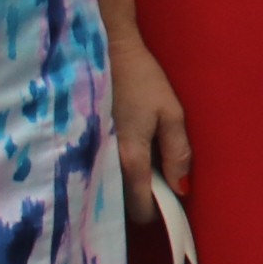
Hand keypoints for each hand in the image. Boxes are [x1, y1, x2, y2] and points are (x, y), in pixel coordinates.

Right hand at [106, 29, 189, 223]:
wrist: (104, 51)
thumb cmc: (141, 79)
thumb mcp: (171, 112)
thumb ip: (178, 152)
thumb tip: (181, 188)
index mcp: (130, 158)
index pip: (140, 207)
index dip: (157, 212)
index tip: (170, 203)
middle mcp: (105, 164)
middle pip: (121, 204)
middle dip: (141, 202)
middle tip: (158, 182)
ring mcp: (89, 156)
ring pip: (108, 191)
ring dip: (126, 188)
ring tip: (144, 167)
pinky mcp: (81, 146)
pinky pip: (98, 173)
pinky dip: (112, 174)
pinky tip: (125, 155)